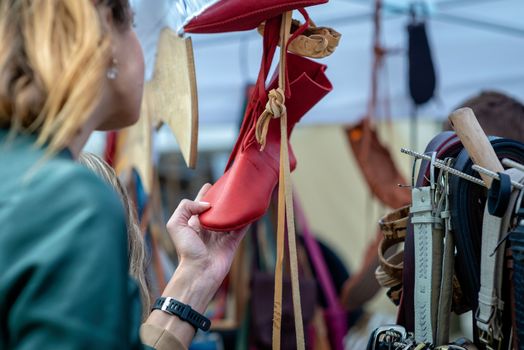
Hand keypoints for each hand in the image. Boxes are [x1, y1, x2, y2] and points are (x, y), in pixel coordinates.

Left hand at [146, 184, 247, 345]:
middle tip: (231, 186)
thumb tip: (207, 204)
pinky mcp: (233, 242)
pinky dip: (247, 219)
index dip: (206, 193)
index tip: (213, 183)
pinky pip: (242, 227)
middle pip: (218, 208)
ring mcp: (222, 234)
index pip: (200, 203)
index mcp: (194, 222)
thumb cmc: (186, 250)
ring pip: (231, 216)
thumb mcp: (176, 224)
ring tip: (243, 194)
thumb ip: (186, 207)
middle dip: (223, 198)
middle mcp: (208, 227)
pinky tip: (251, 209)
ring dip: (236, 207)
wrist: (199, 271)